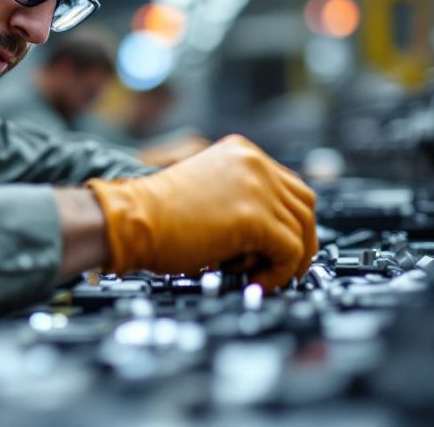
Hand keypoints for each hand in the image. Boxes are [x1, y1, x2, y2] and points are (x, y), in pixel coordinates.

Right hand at [86, 135, 316, 289]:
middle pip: (305, 205)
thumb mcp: (207, 192)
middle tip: (283, 267)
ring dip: (287, 260)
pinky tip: (254, 280)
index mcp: (241, 152)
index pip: (290, 185)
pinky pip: (290, 251)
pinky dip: (280, 273)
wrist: (128, 220)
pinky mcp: (255, 217)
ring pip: (302, 230)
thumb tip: (268, 235)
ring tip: (257, 275)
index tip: (282, 246)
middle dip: (301, 241)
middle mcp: (254, 163)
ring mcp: (258, 187)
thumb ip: (240, 199)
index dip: (291, 221)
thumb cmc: (153, 215)